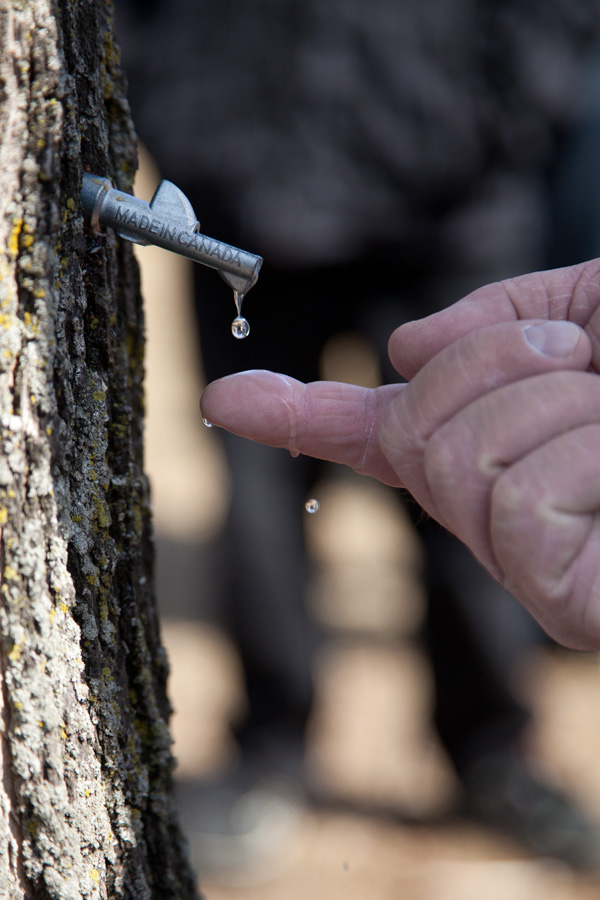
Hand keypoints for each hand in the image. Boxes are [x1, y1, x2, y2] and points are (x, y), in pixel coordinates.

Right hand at [201, 260, 599, 647]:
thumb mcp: (594, 306)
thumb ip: (497, 315)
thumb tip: (402, 350)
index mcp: (505, 448)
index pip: (380, 433)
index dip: (299, 413)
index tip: (225, 400)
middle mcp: (501, 514)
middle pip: (410, 430)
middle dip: (491, 361)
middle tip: (580, 355)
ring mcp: (529, 567)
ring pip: (452, 459)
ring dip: (553, 402)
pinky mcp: (561, 603)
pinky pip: (515, 500)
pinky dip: (584, 454)